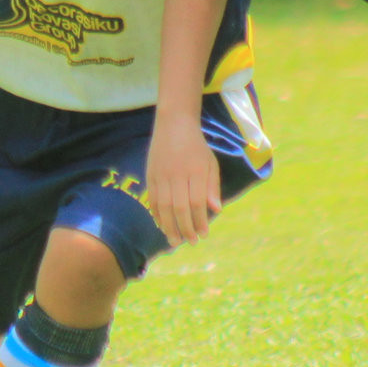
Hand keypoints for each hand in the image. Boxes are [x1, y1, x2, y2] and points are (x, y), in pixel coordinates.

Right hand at [145, 119, 221, 248]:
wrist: (174, 124)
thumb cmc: (197, 147)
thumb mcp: (211, 164)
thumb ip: (212, 187)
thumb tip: (216, 210)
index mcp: (196, 170)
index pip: (197, 202)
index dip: (200, 220)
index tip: (204, 234)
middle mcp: (178, 173)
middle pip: (180, 207)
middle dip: (185, 228)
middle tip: (190, 242)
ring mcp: (161, 174)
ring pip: (164, 206)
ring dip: (169, 226)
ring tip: (174, 240)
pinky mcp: (150, 174)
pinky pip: (153, 199)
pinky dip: (156, 214)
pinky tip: (161, 225)